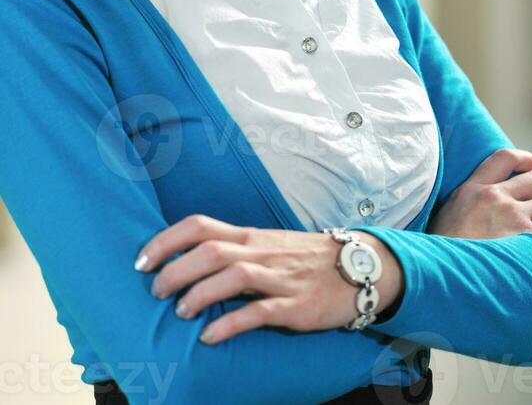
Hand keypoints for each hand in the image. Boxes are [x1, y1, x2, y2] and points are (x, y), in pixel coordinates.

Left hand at [135, 215, 403, 343]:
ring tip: (179, 313)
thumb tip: (187, 261)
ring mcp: (278, 277)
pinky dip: (230, 324)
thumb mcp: (266, 246)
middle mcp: (259, 251)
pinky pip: (259, 312)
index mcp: (249, 236)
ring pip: (232, 276)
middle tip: (155, 292)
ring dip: (198, 294)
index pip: (199, 226)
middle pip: (209, 251)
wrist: (357, 267)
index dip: (166, 240)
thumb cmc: (303, 259)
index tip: (141, 261)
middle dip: (174, 270)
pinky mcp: (294, 305)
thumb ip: (232, 250)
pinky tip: (210, 337)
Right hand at [425, 147, 531, 248]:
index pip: (504, 157)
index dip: (528, 160)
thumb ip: (464, 204)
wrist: (435, 275)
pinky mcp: (526, 242)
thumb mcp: (443, 217)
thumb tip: (477, 208)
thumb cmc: (439, 254)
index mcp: (473, 188)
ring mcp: (512, 219)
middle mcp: (495, 198)